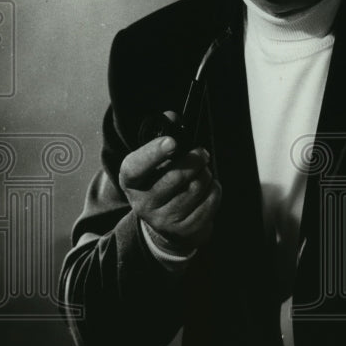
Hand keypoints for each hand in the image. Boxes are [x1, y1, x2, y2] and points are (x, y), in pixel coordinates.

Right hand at [119, 126, 220, 250]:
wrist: (166, 225)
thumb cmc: (161, 183)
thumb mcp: (155, 161)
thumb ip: (163, 134)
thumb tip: (172, 116)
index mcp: (131, 181)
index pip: (137, 166)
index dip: (154, 152)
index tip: (172, 142)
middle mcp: (143, 203)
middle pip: (177, 175)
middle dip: (196, 159)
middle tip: (202, 153)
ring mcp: (164, 219)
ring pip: (197, 186)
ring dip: (206, 174)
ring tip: (202, 173)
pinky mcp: (185, 230)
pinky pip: (211, 200)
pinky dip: (214, 190)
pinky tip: (207, 189)